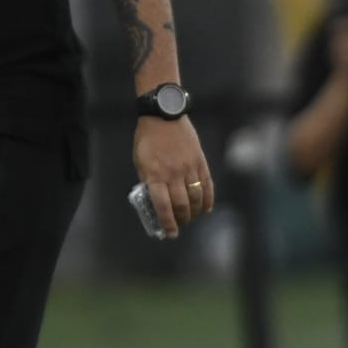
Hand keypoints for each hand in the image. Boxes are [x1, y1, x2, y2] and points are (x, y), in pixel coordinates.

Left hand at [136, 116, 212, 238]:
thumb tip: (153, 200)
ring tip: (190, 217)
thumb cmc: (147, 138)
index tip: (170, 233)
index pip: (163, 206)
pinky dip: (208, 199)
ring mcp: (189, 168)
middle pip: (182, 205)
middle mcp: (173, 174)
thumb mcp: (139, 161)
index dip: (168, 223)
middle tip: (180, 225)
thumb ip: (148, 181)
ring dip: (194, 212)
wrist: (164, 114)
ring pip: (196, 198)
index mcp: (155, 175)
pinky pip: (208, 185)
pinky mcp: (200, 161)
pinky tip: (206, 208)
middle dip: (182, 220)